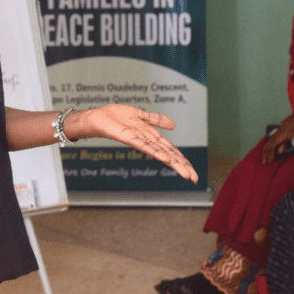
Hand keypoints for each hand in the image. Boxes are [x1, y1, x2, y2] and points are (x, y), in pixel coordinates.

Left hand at [66, 105, 197, 183]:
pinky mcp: (129, 138)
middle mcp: (147, 141)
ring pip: (160, 153)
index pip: (171, 150)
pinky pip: (145, 146)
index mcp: (151, 136)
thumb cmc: (116, 116)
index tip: (192, 173)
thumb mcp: (141, 115)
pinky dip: (156, 152)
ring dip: (173, 163)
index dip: (182, 160)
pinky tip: (166, 159)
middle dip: (182, 166)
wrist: (99, 116)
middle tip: (194, 178)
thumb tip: (174, 125)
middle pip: (168, 155)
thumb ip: (156, 120)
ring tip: (185, 173)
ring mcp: (139, 141)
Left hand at [261, 114, 293, 163]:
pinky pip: (271, 149)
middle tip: (264, 162)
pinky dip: (271, 154)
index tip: (265, 158)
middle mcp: (271, 139)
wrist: (289, 127)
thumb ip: (281, 146)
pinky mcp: (275, 141)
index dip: (265, 153)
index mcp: (272, 139)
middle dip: (264, 155)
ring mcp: (272, 140)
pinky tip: (271, 158)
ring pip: (267, 149)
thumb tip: (279, 152)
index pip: (266, 147)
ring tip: (267, 162)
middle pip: (265, 148)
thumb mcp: (284, 142)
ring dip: (267, 156)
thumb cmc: (287, 133)